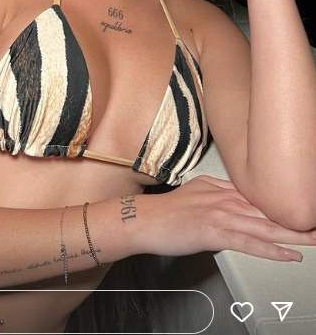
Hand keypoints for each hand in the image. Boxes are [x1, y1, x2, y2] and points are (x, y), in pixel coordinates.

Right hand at [139, 174, 315, 259]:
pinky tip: (288, 255)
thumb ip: (219, 191)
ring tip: (313, 239)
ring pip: (264, 226)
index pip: (261, 196)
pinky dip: (271, 250)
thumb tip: (235, 195)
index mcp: (222, 188)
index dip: (285, 204)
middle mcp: (226, 199)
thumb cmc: (167, 210)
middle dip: (296, 219)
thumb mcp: (196, 189)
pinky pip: (249, 243)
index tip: (303, 208)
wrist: (145, 220)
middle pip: (268, 210)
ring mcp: (221, 215)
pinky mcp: (214, 233)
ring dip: (292, 235)